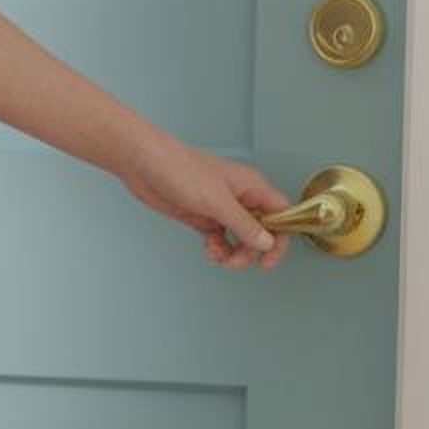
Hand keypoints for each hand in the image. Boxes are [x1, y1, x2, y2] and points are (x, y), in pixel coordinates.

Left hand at [114, 128, 290, 270]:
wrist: (147, 167)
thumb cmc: (182, 171)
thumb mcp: (218, 203)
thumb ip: (244, 224)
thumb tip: (266, 242)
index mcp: (252, 187)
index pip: (280, 214)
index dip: (279, 238)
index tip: (267, 260)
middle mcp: (241, 197)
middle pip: (260, 232)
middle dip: (249, 251)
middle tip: (233, 261)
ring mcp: (222, 208)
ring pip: (240, 238)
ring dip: (232, 253)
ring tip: (218, 256)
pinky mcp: (204, 217)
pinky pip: (220, 239)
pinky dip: (217, 249)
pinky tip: (209, 249)